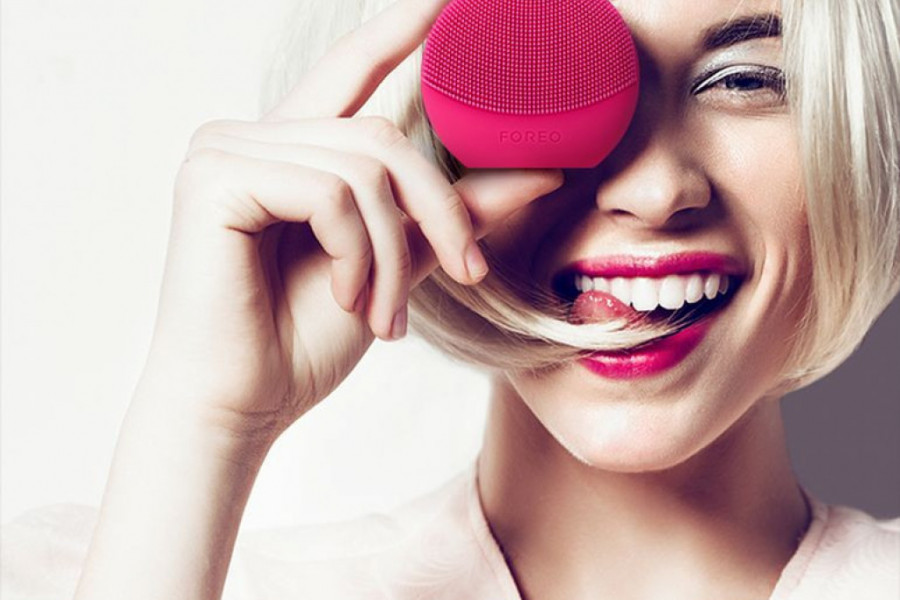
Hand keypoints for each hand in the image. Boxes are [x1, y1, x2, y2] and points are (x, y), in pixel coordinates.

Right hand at [138, 0, 563, 445]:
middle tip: (464, 274)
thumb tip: (543, 170)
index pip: (350, 71)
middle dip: (439, 211)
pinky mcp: (215, 175)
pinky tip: (347, 297)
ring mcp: (227, 148)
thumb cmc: (303, 340)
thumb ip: (453, 211)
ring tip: (384, 315)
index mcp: (292, 150)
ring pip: (366, 167)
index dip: (395, 32)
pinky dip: (358, 251)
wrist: (244, 405)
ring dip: (393, 252)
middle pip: (386, 136)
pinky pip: (330, 191)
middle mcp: (253, 134)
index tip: (442, 0)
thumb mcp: (396, 264)